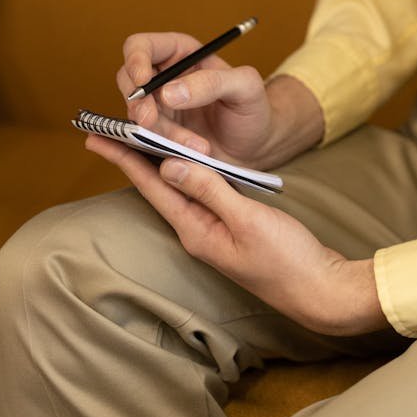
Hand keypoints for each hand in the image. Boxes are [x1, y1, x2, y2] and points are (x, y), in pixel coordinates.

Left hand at [86, 133, 388, 336]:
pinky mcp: (231, 227)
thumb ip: (209, 189)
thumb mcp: (247, 219)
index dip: (125, 159)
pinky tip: (185, 159)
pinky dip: (189, 170)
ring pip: (179, 189)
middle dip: (134, 157)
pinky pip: (201, 193)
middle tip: (109, 128)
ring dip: (158, 162)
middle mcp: (198, 231)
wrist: (318, 288)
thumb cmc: (287, 259)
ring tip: (137, 136)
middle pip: (158, 188)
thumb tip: (170, 165)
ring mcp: (214, 230)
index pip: (152, 188)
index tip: (98, 136)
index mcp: (196, 230)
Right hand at [117, 31, 322, 168]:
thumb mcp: (246, 88)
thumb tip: (168, 93)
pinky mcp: (157, 135)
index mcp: (181, 53)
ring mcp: (157, 108)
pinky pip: (144, 140)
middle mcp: (163, 78)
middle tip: (151, 122)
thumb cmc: (254, 110)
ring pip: (137, 115)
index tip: (143, 83)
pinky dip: (161, 147)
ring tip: (198, 147)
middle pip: (127, 80)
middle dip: (138, 102)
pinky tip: (186, 154)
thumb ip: (213, 82)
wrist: (255, 149)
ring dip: (159, 132)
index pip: (141, 46)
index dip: (134, 61)